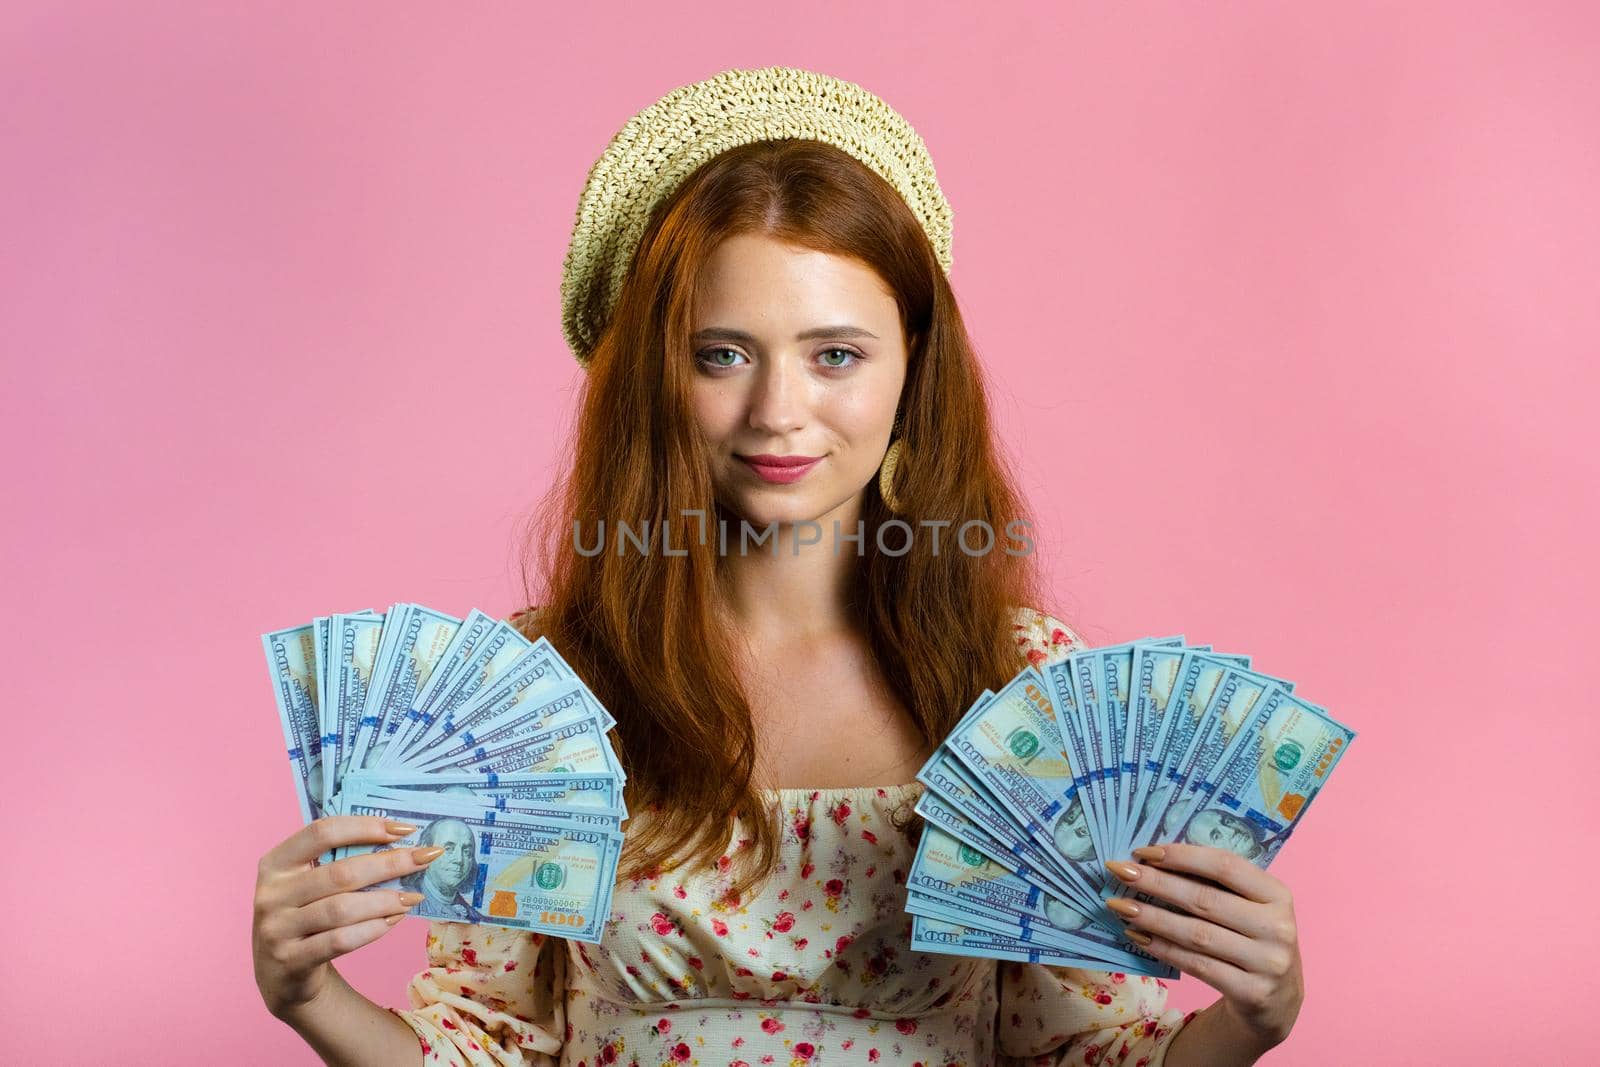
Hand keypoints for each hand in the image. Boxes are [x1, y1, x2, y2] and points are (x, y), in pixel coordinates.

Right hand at [252, 815, 441, 1021]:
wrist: (281, 974)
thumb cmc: (306, 916)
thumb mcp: (309, 884)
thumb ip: (340, 862)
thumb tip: (401, 842)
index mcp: (276, 864)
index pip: (322, 832)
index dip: (366, 826)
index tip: (405, 829)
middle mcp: (271, 894)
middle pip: (340, 872)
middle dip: (390, 863)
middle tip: (426, 858)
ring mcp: (277, 930)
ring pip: (342, 909)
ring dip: (386, 900)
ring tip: (414, 896)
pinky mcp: (291, 961)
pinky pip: (340, 941)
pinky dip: (373, 928)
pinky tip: (394, 920)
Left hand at [1103, 843, 1302, 1047]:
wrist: (1277, 1001)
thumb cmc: (1252, 940)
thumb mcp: (1249, 908)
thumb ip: (1217, 885)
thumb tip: (1153, 860)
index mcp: (1278, 895)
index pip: (1226, 866)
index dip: (1182, 856)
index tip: (1143, 851)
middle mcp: (1277, 927)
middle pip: (1206, 900)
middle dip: (1156, 883)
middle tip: (1118, 871)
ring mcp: (1267, 963)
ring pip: (1197, 934)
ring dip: (1152, 918)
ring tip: (1119, 905)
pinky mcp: (1252, 993)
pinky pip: (1197, 965)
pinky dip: (1163, 948)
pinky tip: (1137, 937)